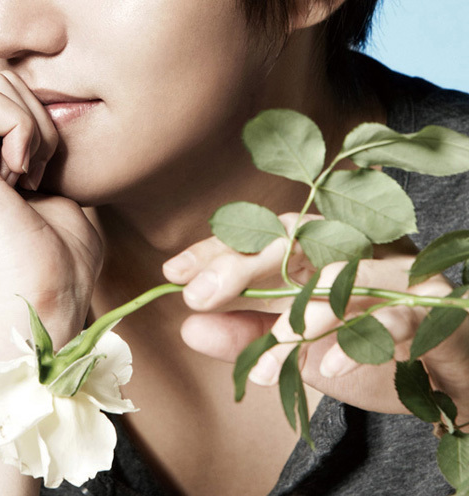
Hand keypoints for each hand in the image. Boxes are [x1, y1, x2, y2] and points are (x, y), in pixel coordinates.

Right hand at [0, 71, 101, 346]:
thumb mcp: (55, 187)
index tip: (40, 171)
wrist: (42, 298)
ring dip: (33, 126)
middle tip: (37, 175)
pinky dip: (23, 131)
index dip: (29, 116)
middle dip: (35, 116)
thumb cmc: (58, 258)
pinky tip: (22, 178)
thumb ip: (40, 144)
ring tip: (30, 178)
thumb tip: (57, 106)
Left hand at [163, 215, 468, 423]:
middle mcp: (355, 250)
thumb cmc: (371, 351)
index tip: (173, 270)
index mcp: (323, 251)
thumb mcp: (299, 348)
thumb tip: (190, 327)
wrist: (453, 378)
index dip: (219, 249)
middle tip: (197, 295)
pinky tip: (326, 372)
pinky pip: (389, 318)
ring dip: (296, 320)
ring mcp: (394, 274)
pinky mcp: (428, 308)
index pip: (264, 235)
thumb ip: (248, 334)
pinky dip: (355, 343)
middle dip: (243, 265)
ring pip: (338, 280)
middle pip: (296, 239)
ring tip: (263, 363)